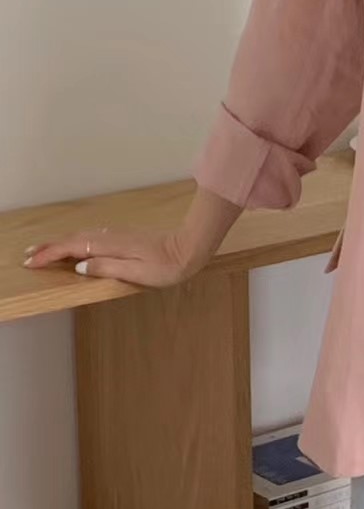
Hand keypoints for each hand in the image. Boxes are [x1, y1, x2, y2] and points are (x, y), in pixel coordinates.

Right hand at [23, 227, 208, 287]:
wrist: (191, 247)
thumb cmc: (168, 265)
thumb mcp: (137, 273)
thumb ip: (108, 268)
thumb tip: (80, 265)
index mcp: (111, 247)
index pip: (72, 249)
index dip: (50, 255)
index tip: (31, 262)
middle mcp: (112, 237)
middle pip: (74, 240)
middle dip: (50, 247)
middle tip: (28, 254)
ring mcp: (119, 235)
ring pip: (83, 237)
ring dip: (62, 242)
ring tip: (45, 250)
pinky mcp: (126, 236)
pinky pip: (93, 237)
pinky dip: (78, 241)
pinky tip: (77, 245)